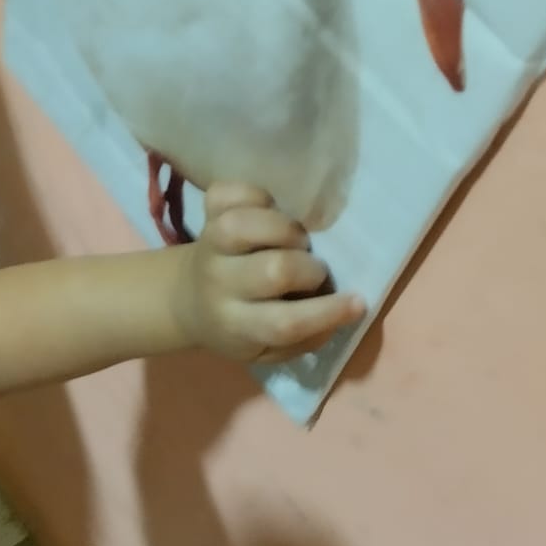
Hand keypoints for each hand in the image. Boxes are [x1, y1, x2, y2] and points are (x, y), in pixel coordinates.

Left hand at [177, 184, 366, 362]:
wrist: (187, 300)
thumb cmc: (241, 326)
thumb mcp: (268, 351)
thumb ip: (306, 338)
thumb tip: (347, 308)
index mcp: (237, 325)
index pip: (284, 323)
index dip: (326, 312)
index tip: (358, 302)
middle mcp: (220, 284)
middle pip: (273, 270)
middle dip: (308, 267)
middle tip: (312, 270)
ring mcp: (210, 246)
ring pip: (243, 226)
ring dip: (283, 228)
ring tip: (293, 239)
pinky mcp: (206, 216)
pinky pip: (227, 194)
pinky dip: (253, 194)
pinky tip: (266, 210)